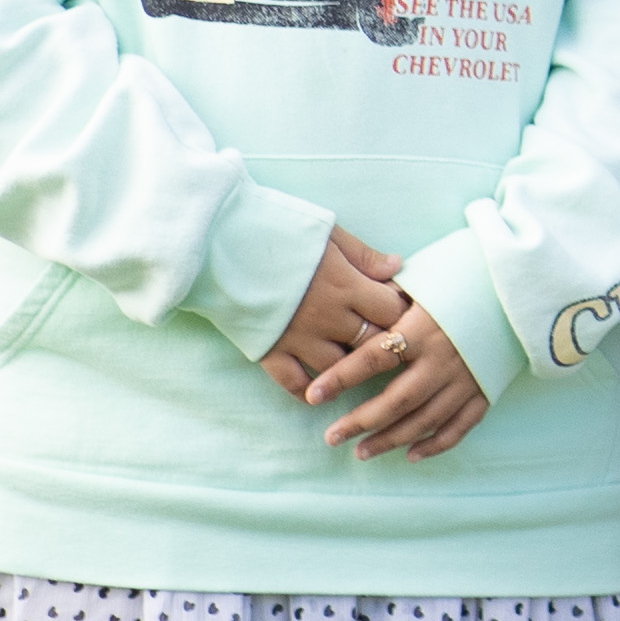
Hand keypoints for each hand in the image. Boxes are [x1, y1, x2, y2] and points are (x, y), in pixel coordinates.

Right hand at [257, 229, 415, 402]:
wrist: (217, 241)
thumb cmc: (275, 229)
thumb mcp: (326, 233)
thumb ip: (362, 254)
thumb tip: (396, 267)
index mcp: (345, 284)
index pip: (392, 312)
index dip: (402, 312)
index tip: (401, 310)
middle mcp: (327, 316)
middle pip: (372, 343)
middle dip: (383, 342)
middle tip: (386, 341)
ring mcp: (297, 338)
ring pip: (340, 368)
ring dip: (350, 367)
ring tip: (355, 363)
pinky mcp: (269, 350)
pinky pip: (295, 383)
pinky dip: (310, 391)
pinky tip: (320, 391)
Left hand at [302, 285, 489, 459]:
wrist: (521, 288)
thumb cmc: (467, 277)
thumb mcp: (427, 278)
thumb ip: (390, 294)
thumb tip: (355, 297)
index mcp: (424, 328)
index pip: (373, 357)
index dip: (340, 377)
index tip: (312, 395)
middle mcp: (443, 359)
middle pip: (396, 400)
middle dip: (361, 421)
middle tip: (331, 437)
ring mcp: (467, 379)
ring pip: (424, 420)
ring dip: (391, 439)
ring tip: (361, 453)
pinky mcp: (485, 390)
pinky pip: (459, 426)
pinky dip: (436, 444)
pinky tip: (411, 455)